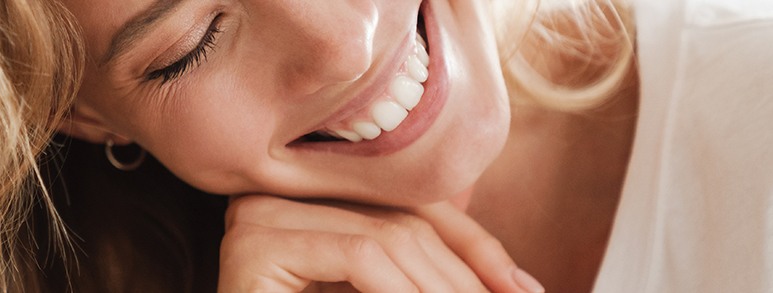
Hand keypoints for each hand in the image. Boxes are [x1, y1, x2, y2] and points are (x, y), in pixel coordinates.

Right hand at [218, 195, 542, 292]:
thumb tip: (520, 283)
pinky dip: (401, 292)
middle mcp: (283, 194)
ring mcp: (261, 213)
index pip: (409, 207)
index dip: (476, 246)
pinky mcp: (254, 245)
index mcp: (315, 201)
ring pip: (387, 237)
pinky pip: (358, 255)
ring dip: (444, 288)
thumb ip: (426, 275)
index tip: (522, 289)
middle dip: (465, 275)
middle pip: (401, 220)